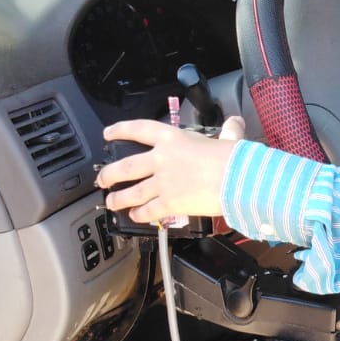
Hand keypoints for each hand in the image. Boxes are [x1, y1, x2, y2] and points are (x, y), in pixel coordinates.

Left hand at [96, 115, 246, 224]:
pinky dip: (139, 215)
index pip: (139, 130)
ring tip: (111, 202)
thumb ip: (229, 131)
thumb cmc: (234, 160)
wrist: (237, 180)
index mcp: (173, 139)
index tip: (108, 134)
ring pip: (132, 192)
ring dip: (119, 198)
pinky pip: (148, 211)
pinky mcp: (169, 204)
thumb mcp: (229, 139)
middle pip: (126, 166)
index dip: (120, 130)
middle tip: (102, 179)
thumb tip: (236, 123)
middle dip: (110, 174)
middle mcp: (161, 160)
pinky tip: (134, 216)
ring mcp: (162, 183)